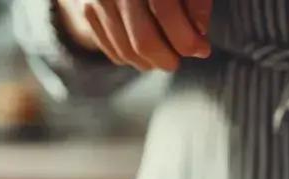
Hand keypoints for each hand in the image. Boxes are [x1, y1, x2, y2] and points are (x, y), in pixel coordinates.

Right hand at [57, 0, 211, 70]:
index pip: (165, 11)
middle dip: (169, 58)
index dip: (187, 37)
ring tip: (166, 55)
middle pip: (144, 40)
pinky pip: (113, 51)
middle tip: (181, 57)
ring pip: (127, 51)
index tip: (201, 48)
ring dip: (152, 62)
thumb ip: (195, 0)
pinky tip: (147, 52)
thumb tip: (199, 32)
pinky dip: (134, 59)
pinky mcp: (87, 11)